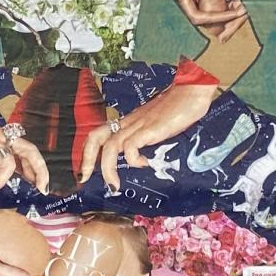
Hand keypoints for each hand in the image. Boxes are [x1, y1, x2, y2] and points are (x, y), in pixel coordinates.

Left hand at [79, 81, 217, 192]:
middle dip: (87, 159)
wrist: (191, 91)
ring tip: (114, 184)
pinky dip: (134, 160)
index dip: (88, 152)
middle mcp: (129, 123)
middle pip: (95, 137)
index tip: (87, 171)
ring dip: (107, 169)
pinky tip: (144, 163)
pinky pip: (131, 147)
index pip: (99, 134)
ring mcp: (138, 125)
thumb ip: (148, 137)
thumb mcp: (157, 124)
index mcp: (128, 122)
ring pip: (110, 146)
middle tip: (85, 177)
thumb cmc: (178, 106)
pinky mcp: (149, 129)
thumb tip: (145, 155)